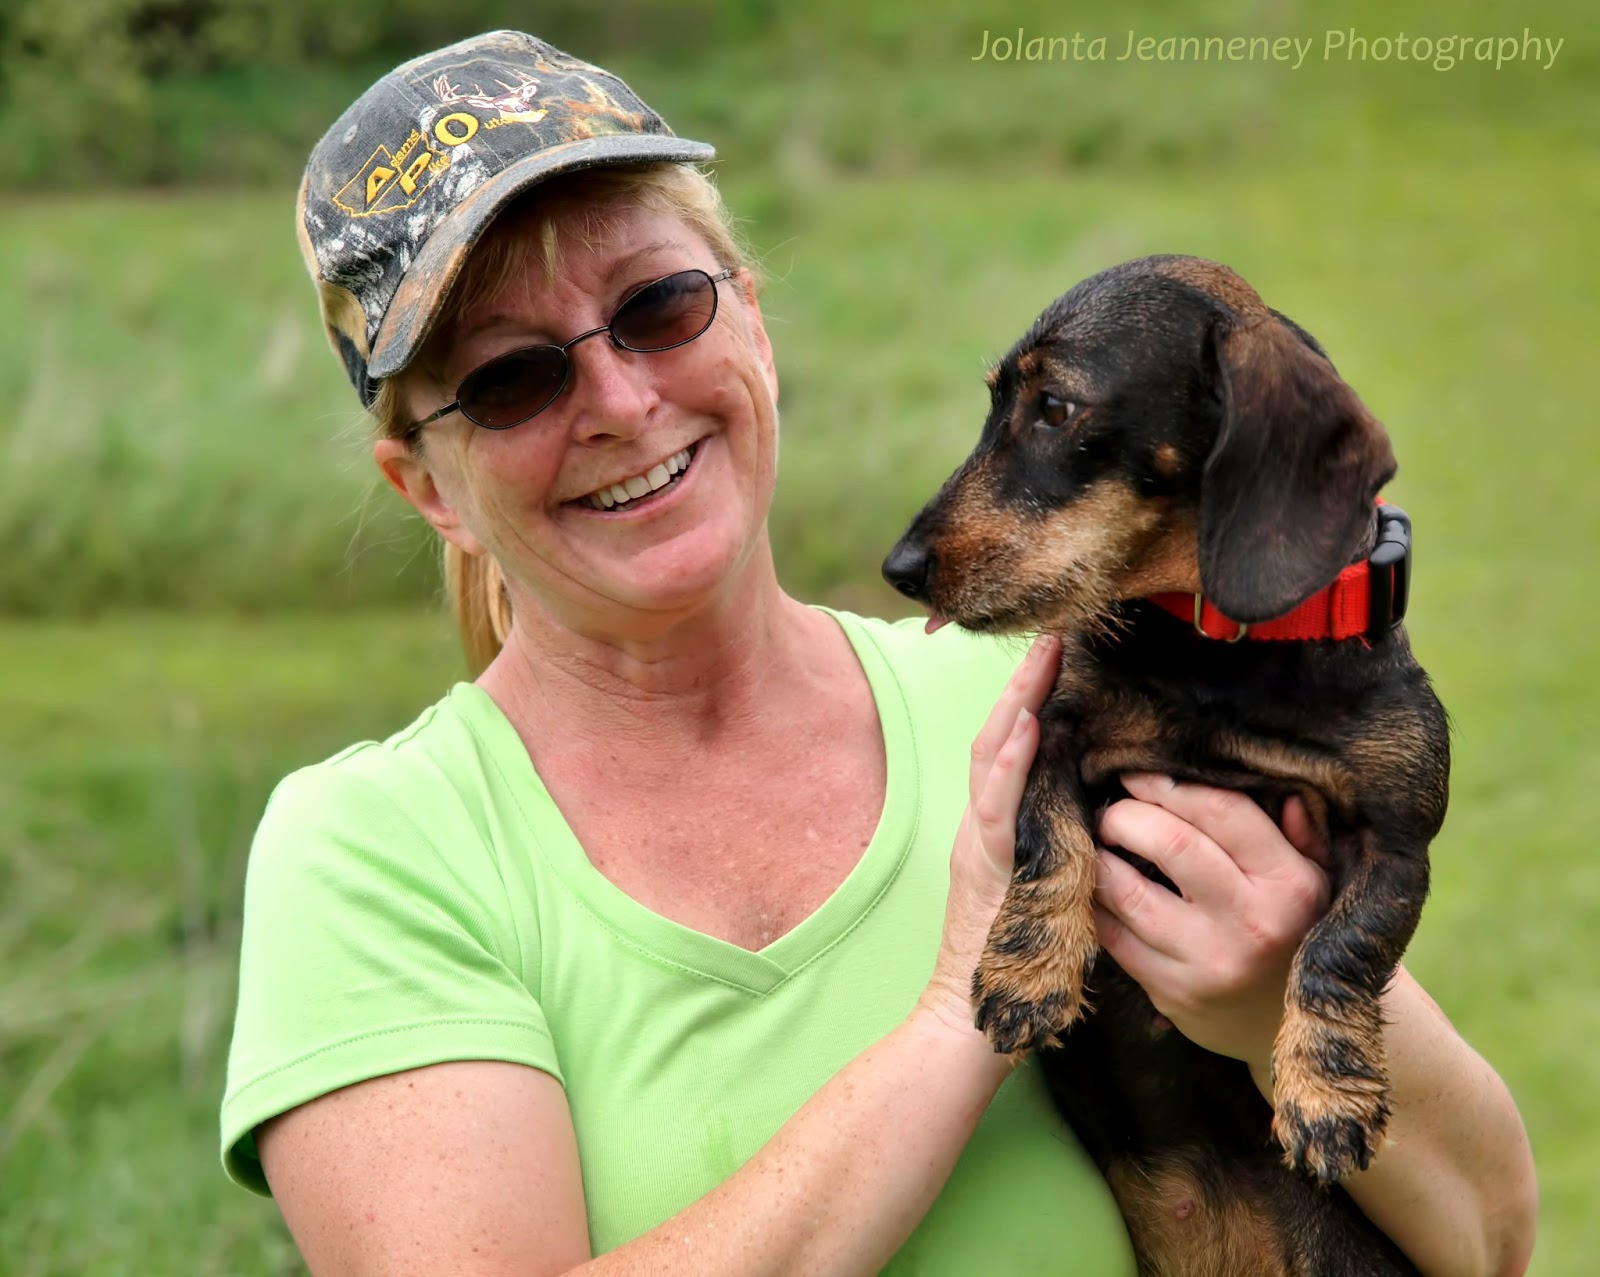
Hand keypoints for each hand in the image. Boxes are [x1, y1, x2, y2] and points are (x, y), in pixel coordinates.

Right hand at [917, 633, 1059, 1039]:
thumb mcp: (1052, 889)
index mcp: (1001, 828)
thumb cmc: (1019, 961)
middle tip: (1054, 635)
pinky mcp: (980, 867)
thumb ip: (1069, 846)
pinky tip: (1026, 726)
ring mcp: (977, 843)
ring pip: (990, 759)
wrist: (968, 1018)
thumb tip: (1114, 811)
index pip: (1015, 749)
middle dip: (1025, 685)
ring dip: (1017, 705)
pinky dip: (1008, 762)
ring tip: (1042, 659)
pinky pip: (994, 805)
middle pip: (998, 738)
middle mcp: (982, 825)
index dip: (1034, 700)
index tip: (1062, 658)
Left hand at [1092, 773, 1331, 1071]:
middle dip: (1126, 814)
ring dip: (1098, 856)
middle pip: (1169, 843)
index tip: (1137, 772)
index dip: (1169, 784)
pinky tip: (1092, 882)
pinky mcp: (1171, 992)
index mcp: (1289, 885)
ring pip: (1128, 891)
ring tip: (1094, 839)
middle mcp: (1251, 924)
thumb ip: (1302, 834)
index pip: (1222, 811)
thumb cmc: (1297, 937)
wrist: (1288, 1033)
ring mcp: (1207, 962)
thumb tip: (1280, 789)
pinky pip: (1112, 935)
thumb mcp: (1319, 884)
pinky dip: (1093, 901)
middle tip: (1112, 807)